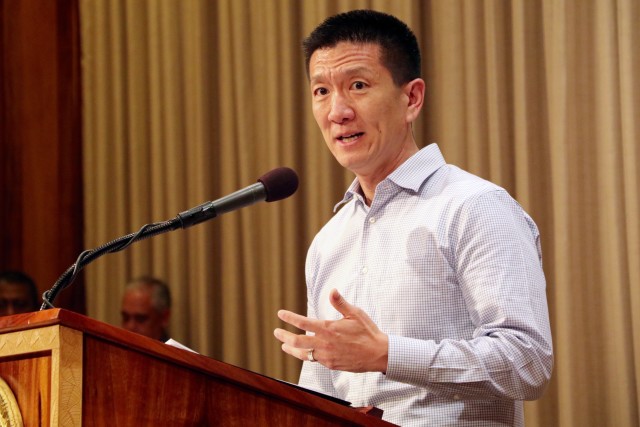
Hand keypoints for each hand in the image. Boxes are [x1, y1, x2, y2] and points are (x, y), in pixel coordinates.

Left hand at [274, 288, 388, 372]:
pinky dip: (307, 355)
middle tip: (276, 332)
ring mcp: (327, 356)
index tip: (280, 313)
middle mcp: (325, 344)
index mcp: (329, 329)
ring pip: (303, 354)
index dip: (289, 318)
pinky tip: (305, 351)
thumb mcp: (355, 314)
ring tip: (284, 345)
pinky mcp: (331, 365)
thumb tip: (332, 290)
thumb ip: (340, 303)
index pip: (303, 323)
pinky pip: (314, 360)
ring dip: (291, 349)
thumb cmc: (367, 332)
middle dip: (284, 336)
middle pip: (297, 342)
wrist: (378, 354)